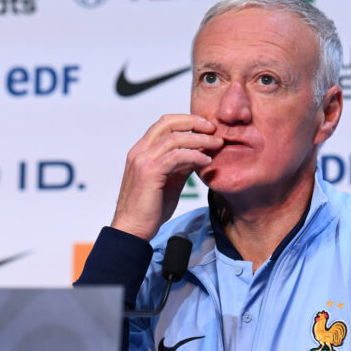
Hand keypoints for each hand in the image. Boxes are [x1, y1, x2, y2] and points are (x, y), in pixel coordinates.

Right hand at [111, 115, 222, 239]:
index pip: (164, 123)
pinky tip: (206, 161)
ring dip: (200, 139)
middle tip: (214, 129)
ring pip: (175, 138)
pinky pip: (176, 156)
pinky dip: (195, 156)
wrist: (133, 229)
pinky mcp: (150, 173)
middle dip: (194, 122)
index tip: (206, 126)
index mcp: (141, 151)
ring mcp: (143, 160)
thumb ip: (180, 166)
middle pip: (168, 122)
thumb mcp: (169, 182)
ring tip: (217, 144)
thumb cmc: (149, 209)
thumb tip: (198, 155)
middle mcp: (140, 151)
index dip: (187, 120)